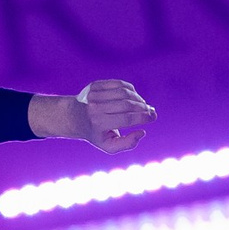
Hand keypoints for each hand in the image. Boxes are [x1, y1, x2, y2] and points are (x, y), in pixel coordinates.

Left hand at [39, 79, 155, 153]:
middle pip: (127, 104)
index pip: (126, 118)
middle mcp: (95, 107)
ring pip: (125, 92)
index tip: (153, 117)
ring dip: (138, 98)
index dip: (143, 117)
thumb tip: (142, 132)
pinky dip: (131, 90)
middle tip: (151, 111)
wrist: (75, 118)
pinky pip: (119, 84)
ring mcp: (94, 94)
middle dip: (143, 108)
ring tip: (142, 105)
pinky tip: (134, 97)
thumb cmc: (97, 133)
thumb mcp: (109, 146)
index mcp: (98, 123)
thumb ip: (127, 144)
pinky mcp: (95, 85)